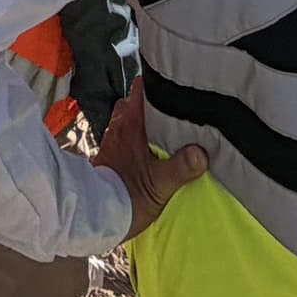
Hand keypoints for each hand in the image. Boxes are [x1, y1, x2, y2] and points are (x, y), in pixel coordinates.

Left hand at [96, 85, 209, 239]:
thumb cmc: (127, 198)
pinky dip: (138, 135)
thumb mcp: (160, 185)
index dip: (157, 79)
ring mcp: (113, 139)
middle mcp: (120, 125)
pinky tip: (152, 147)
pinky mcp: (110, 153)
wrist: (96, 218)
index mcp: (131, 124)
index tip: (176, 80)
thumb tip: (201, 152)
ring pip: (131, 116)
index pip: (142, 87)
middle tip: (178, 106)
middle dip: (155, 100)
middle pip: (137, 100)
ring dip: (146, 119)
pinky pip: (126, 134)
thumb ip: (181, 167)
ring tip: (169, 127)